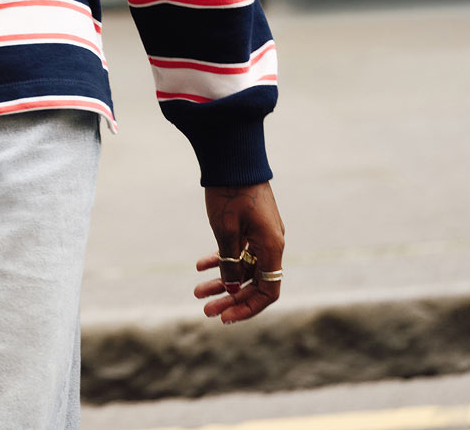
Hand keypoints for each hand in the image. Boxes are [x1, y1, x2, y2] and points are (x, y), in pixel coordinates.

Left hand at [194, 181, 284, 322]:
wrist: (231, 154)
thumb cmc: (229, 191)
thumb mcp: (225, 230)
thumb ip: (230, 262)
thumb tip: (231, 289)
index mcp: (272, 247)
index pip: (267, 292)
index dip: (247, 308)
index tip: (224, 316)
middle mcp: (272, 243)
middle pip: (254, 282)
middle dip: (230, 298)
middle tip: (205, 310)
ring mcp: (262, 233)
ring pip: (244, 266)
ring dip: (222, 280)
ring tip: (197, 291)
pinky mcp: (251, 223)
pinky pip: (239, 249)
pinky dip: (221, 258)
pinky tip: (199, 266)